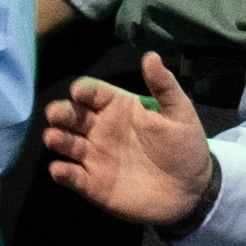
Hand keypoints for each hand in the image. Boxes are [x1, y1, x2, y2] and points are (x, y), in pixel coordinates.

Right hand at [40, 49, 224, 230]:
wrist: (191, 190)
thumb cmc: (184, 146)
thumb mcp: (180, 113)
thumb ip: (164, 86)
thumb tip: (150, 55)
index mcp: (118, 108)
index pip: (93, 92)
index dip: (84, 90)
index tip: (79, 91)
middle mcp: (100, 129)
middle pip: (72, 115)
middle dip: (61, 112)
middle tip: (55, 113)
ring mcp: (94, 156)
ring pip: (66, 143)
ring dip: (57, 139)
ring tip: (54, 138)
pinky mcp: (93, 184)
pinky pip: (72, 176)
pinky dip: (62, 173)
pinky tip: (60, 170)